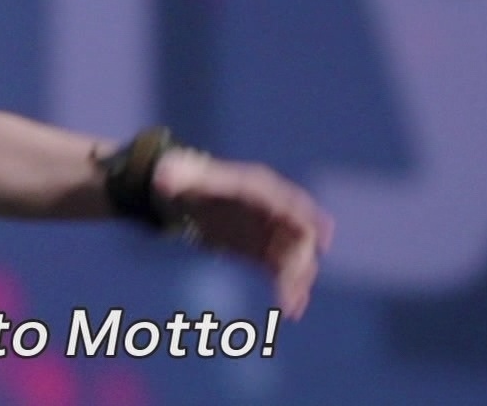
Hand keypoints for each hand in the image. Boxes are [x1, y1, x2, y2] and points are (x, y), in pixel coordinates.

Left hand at [151, 149, 333, 318]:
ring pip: (295, 258)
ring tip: (291, 307)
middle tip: (291, 287)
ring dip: (298, 281)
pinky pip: (282, 272)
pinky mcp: (263, 253)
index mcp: (258, 187)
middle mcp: (273, 210)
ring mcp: (271, 232)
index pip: (289, 201)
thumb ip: (176, 177)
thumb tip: (163, 181)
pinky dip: (288, 289)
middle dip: (300, 259)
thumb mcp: (179, 175)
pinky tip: (289, 310)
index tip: (324, 237)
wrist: (185, 196)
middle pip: (299, 235)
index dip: (307, 217)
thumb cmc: (187, 179)